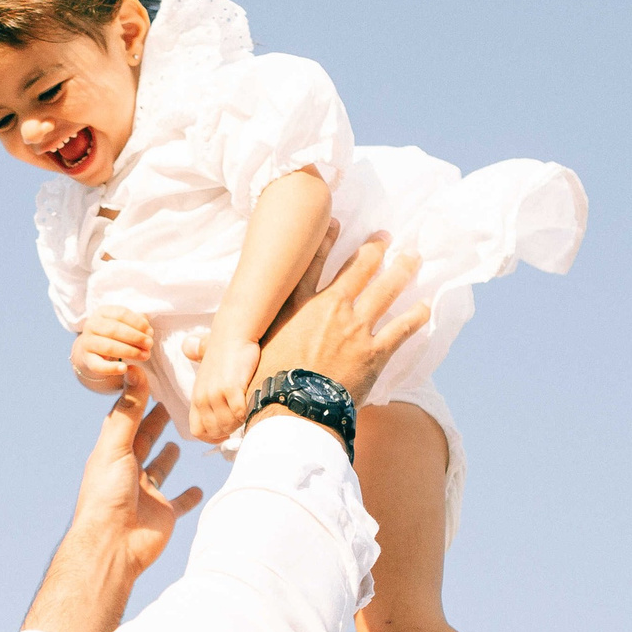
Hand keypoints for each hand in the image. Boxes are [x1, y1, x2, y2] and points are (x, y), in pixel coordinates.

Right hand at [70, 307, 153, 392]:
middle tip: (149, 344)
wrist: (94, 350)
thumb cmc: (115, 335)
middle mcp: (92, 325)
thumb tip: (148, 331)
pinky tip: (124, 369)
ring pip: (108, 347)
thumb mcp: (125, 325)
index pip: (121, 314)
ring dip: (129, 351)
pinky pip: (98, 365)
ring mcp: (87, 342)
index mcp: (102, 312)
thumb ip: (138, 325)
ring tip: (144, 356)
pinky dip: (111, 368)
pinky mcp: (87, 359)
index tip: (150, 331)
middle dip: (135, 337)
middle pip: (114, 330)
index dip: (137, 322)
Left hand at [70, 370, 205, 576]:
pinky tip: (198, 488)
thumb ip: (128, 411)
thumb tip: (134, 371)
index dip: (136, 401)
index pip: (124, 421)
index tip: (149, 381)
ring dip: (167, 457)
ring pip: (159, 470)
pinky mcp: (162, 515)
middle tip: (169, 404)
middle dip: (154, 424)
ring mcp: (145, 494)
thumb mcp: (115, 447)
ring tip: (179, 440)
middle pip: (143, 442)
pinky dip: (188, 496)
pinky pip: (178, 503)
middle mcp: (127, 472)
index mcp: (112, 455)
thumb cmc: (108, 495)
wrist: (112, 546)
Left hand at [188, 335, 260, 443]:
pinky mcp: (231, 387)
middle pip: (214, 431)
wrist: (233, 334)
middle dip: (229, 431)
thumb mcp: (208, 374)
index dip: (212, 437)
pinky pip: (239, 413)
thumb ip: (206, 388)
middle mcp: (203, 397)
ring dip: (239, 424)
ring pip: (228, 425)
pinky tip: (251, 405)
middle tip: (240, 421)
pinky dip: (247, 414)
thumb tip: (203, 384)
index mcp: (196, 397)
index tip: (225, 434)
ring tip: (246, 412)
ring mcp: (216, 393)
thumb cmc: (225, 353)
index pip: (197, 431)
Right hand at [250, 231, 428, 403]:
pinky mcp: (375, 352)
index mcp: (298, 307)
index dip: (326, 241)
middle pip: (358, 269)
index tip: (337, 223)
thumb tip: (205, 344)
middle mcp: (331, 309)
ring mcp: (356, 329)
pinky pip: (402, 328)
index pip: (313, 265)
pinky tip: (426, 305)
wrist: (294, 408)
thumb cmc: (267, 385)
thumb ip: (247, 339)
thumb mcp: (253, 351)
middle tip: (385, 237)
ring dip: (401, 271)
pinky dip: (416, 316)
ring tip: (412, 258)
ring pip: (385, 290)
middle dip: (374, 249)